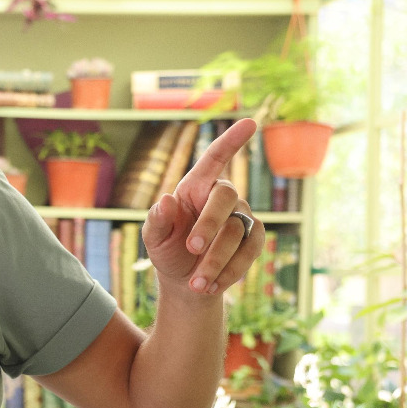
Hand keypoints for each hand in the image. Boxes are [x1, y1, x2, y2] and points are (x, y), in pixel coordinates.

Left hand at [141, 117, 265, 294]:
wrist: (185, 281)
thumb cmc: (167, 250)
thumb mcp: (153, 239)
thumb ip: (156, 221)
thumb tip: (165, 200)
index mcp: (195, 187)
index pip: (215, 158)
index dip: (231, 140)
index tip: (250, 122)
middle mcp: (222, 197)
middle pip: (226, 197)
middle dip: (209, 224)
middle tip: (190, 248)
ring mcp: (242, 216)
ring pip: (238, 230)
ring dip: (216, 259)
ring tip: (195, 283)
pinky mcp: (254, 239)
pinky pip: (250, 250)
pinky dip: (230, 270)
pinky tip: (211, 285)